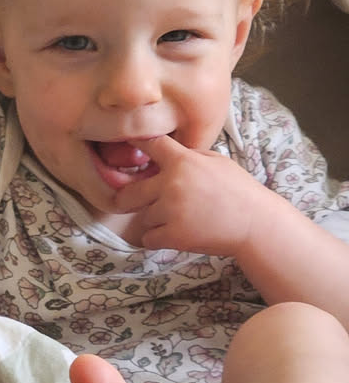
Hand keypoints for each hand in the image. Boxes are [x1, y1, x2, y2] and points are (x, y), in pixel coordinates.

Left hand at [115, 134, 268, 255]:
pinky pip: (148, 238)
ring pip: (143, 217)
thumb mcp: (217, 161)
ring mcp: (171, 210)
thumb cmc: (240, 190)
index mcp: (183, 162)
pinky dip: (158, 238)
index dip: (137, 143)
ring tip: (177, 220)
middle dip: (127, 198)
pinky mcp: (174, 235)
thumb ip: (189, 155)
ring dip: (154, 220)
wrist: (256, 223)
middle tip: (126, 202)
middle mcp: (172, 184)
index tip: (128, 145)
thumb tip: (166, 153)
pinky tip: (173, 234)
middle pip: (130, 191)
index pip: (150, 145)